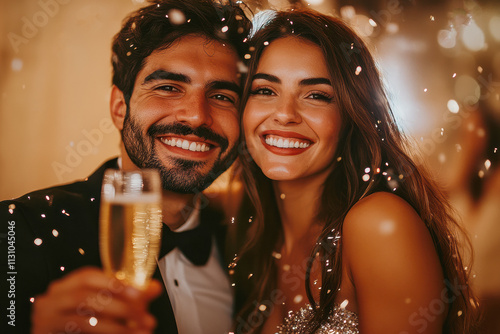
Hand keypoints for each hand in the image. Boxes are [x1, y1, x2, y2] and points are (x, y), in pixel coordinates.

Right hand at [31, 267, 162, 333]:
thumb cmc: (81, 323)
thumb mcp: (106, 305)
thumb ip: (128, 297)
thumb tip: (154, 288)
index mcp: (64, 287)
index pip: (86, 277)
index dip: (114, 283)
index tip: (140, 293)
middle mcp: (50, 302)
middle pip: (84, 298)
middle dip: (120, 307)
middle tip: (145, 317)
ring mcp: (45, 323)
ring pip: (83, 322)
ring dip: (116, 328)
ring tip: (140, 332)